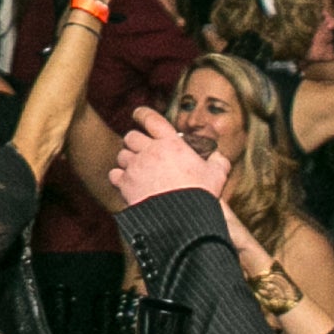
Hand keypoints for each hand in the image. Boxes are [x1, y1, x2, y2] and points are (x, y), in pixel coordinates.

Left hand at [112, 106, 230, 209]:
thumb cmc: (200, 195)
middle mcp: (150, 151)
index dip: (142, 114)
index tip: (137, 114)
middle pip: (131, 136)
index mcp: (171, 143)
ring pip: (122, 155)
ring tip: (136, 169)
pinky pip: (114, 174)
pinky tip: (127, 183)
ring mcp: (136, 166)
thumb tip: (218, 157)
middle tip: (141, 150)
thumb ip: (218, 162)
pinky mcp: (125, 184)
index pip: (151, 119)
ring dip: (127, 160)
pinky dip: (119, 177)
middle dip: (135, 142)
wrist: (181, 219)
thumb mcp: (217, 175)